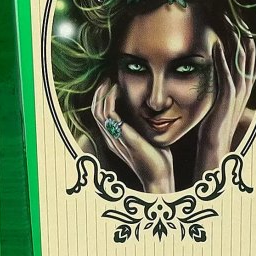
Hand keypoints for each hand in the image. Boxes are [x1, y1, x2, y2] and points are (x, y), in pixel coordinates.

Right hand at [92, 79, 174, 194]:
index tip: (111, 85)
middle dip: (100, 93)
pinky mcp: (124, 138)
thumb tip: (150, 112)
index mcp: (114, 139)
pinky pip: (109, 115)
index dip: (102, 99)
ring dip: (103, 94)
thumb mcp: (146, 138)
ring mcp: (115, 139)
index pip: (99, 116)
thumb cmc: (157, 159)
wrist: (159, 177)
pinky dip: (111, 100)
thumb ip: (142, 127)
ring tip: (111, 81)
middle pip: (95, 111)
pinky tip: (118, 90)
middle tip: (108, 79)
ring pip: (98, 112)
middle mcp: (111, 139)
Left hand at [195, 36, 255, 176]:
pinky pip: (225, 72)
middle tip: (238, 22)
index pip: (250, 64)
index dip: (250, 47)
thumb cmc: (216, 124)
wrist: (215, 143)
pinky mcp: (228, 95)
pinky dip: (222, 58)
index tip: (248, 32)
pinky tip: (218, 46)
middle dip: (242, 39)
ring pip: (239, 62)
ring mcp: (237, 91)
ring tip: (232, 27)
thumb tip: (222, 85)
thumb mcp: (223, 104)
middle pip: (246, 58)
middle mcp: (244, 88)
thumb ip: (224, 92)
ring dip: (234, 44)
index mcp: (244, 89)